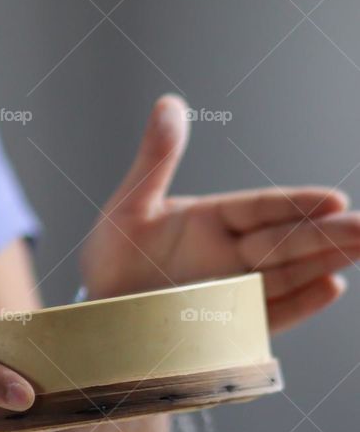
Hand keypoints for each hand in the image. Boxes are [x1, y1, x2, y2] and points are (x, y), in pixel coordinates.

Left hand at [80, 95, 359, 332]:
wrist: (97, 313)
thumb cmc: (112, 257)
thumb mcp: (130, 205)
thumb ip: (155, 160)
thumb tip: (170, 103)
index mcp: (212, 220)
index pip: (262, 209)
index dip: (296, 205)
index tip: (333, 199)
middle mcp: (230, 256)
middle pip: (285, 242)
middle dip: (327, 235)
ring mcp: (231, 292)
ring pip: (286, 276)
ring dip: (324, 264)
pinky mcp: (225, 328)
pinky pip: (263, 317)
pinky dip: (295, 306)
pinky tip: (328, 288)